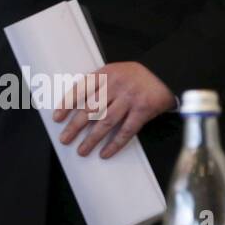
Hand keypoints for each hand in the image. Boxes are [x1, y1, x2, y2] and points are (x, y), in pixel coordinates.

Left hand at [51, 62, 175, 158]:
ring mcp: (129, 98)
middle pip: (90, 109)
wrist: (166, 72)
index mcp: (105, 73)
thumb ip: (99, 84)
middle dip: (75, 126)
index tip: (57, 118)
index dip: (67, 104)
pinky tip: (105, 152)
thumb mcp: (115, 71)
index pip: (81, 89)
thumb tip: (76, 104)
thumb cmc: (137, 75)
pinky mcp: (143, 110)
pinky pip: (126, 131)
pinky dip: (114, 144)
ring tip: (81, 150)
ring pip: (105, 122)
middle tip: (64, 139)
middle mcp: (115, 85)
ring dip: (92, 139)